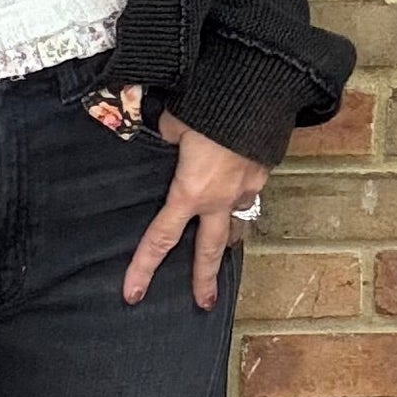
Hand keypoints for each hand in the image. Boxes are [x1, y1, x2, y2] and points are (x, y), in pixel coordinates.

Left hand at [122, 109, 267, 311]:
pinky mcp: (262, 173)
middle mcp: (219, 200)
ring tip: (226, 248)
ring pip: (236, 222)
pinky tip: (237, 188)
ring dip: (229, 236)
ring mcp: (246, 189)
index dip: (144, 268)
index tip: (133, 293)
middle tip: (203, 303)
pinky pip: (249, 193)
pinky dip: (242, 196)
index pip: (160, 238)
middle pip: (209, 250)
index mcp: (189, 192)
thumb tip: (167, 135)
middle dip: (204, 279)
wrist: (257, 93)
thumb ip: (166, 136)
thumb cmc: (209, 108)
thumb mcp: (173, 122)